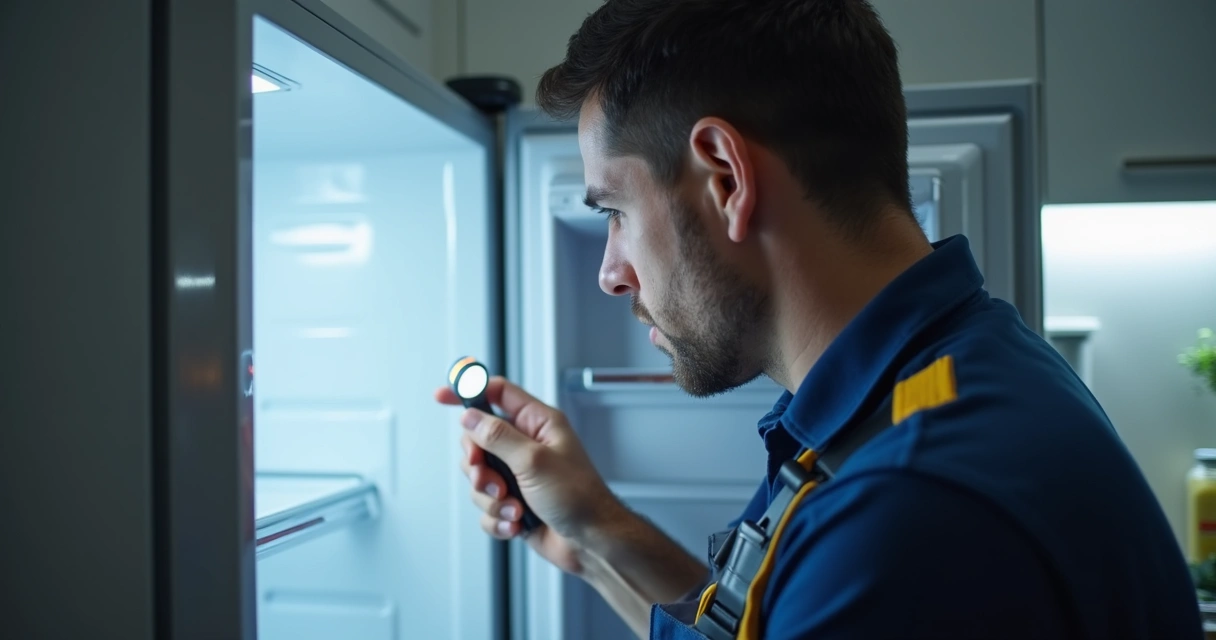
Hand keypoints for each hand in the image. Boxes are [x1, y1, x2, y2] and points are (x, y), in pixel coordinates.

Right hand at [434, 375, 622, 575]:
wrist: (591, 543)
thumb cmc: (579, 498)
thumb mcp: (534, 460)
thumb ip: (498, 436)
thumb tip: (470, 417)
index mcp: (538, 424)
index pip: (497, 394)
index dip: (469, 391)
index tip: (442, 396)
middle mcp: (526, 446)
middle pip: (478, 441)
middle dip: (478, 466)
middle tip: (492, 480)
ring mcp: (518, 476)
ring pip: (478, 478)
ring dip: (491, 499)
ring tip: (514, 508)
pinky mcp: (513, 503)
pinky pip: (487, 508)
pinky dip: (498, 519)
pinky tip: (517, 524)